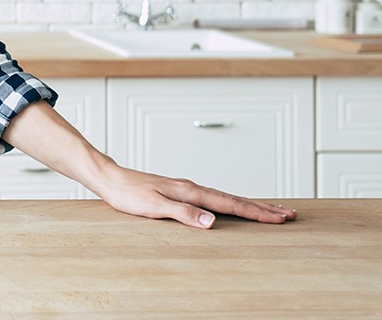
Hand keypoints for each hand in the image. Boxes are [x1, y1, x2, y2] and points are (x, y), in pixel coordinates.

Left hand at [93, 163, 297, 228]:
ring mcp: (187, 188)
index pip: (230, 204)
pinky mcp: (180, 192)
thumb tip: (212, 221)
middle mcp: (192, 187)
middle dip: (263, 208)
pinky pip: (214, 198)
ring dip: (250, 205)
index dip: (257, 212)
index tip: (281, 218)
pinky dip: (231, 203)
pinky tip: (232, 207)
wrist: (110, 179)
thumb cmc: (128, 194)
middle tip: (290, 214)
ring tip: (270, 210)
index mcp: (190, 191)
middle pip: (235, 198)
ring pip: (226, 197)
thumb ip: (184, 213)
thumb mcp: (154, 207)